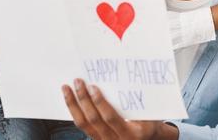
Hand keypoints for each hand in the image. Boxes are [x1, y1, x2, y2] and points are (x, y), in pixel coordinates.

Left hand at [62, 79, 177, 139]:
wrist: (147, 139)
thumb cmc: (149, 124)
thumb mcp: (151, 116)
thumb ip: (139, 105)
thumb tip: (128, 83)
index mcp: (131, 133)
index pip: (110, 118)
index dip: (100, 102)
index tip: (93, 87)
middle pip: (93, 120)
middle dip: (83, 99)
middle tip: (78, 83)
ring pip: (83, 124)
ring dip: (73, 105)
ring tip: (67, 90)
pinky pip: (82, 127)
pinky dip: (75, 112)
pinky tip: (71, 101)